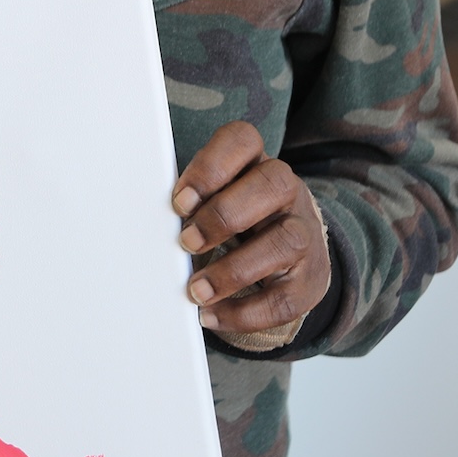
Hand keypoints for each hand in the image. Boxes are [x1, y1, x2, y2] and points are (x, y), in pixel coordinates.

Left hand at [172, 121, 331, 337]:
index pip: (243, 141)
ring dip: (234, 269)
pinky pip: (284, 298)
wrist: (293, 256)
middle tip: (186, 242)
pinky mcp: (310, 279)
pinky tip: (213, 315)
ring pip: (285, 241)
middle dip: (223, 215)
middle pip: (271, 184)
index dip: (210, 167)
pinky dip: (245, 312)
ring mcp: (305, 234)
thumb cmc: (238, 221)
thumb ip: (191, 202)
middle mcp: (287, 192)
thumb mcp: (218, 199)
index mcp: (256, 164)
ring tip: (197, 290)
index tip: (180, 201)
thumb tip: (148, 224)